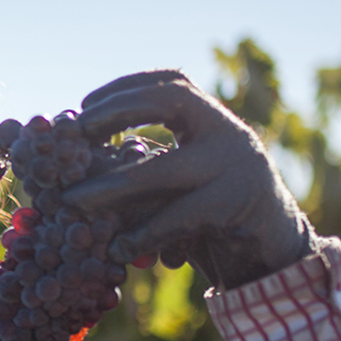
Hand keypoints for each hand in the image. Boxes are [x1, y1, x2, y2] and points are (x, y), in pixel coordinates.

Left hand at [61, 69, 315, 288]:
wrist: (272, 258)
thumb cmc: (209, 217)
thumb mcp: (176, 184)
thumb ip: (143, 165)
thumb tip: (69, 160)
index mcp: (212, 122)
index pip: (171, 83)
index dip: (126, 87)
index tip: (83, 104)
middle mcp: (230, 134)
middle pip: (173, 100)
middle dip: (119, 109)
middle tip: (77, 130)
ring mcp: (240, 167)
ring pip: (165, 168)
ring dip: (111, 186)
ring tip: (71, 201)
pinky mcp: (242, 206)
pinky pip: (180, 216)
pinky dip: (144, 232)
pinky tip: (118, 247)